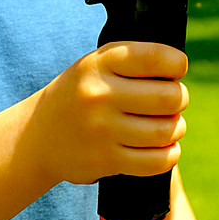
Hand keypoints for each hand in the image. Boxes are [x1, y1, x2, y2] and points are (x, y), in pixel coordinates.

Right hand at [22, 41, 188, 186]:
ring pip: (166, 130)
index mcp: (100, 64)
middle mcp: (99, 95)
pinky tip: (164, 147)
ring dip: (177, 127)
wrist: (37, 138)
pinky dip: (170, 154)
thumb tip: (180, 67)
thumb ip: (135, 59)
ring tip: (170, 125)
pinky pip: (157, 161)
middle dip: (179, 99)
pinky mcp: (106, 160)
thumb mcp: (96, 64)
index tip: (177, 70)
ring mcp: (102, 130)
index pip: (155, 58)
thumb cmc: (81, 94)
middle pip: (169, 97)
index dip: (177, 64)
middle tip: (173, 100)